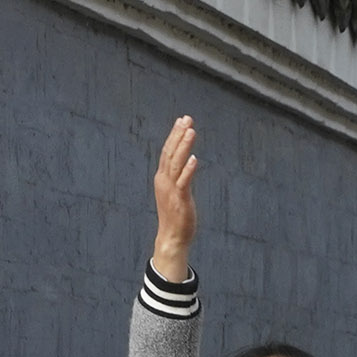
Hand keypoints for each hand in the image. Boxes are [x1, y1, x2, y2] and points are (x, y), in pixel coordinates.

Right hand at [149, 115, 198, 282]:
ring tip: (191, 131)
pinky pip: (184, 182)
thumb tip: (186, 161)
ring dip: (184, 146)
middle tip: (186, 118)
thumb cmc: (175, 214)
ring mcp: (171, 190)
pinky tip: (195, 159)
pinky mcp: (180, 200)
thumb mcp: (174, 191)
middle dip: (178, 135)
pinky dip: (188, 170)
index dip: (174, 135)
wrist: (172, 237)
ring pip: (176, 163)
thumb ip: (178, 176)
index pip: (167, 151)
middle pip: (170, 153)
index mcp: (162, 178)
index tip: (181, 120)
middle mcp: (164, 181)